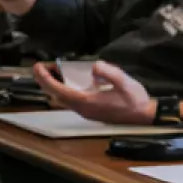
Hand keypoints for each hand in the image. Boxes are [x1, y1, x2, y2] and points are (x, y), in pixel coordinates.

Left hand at [32, 59, 155, 124]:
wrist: (144, 117)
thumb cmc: (135, 99)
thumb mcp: (125, 82)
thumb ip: (109, 72)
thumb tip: (94, 67)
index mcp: (87, 102)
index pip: (58, 90)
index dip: (45, 78)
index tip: (37, 66)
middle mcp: (82, 109)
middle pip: (55, 95)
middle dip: (45, 81)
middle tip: (43, 66)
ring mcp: (85, 111)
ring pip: (61, 99)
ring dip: (54, 85)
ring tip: (54, 71)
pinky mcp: (89, 111)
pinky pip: (70, 100)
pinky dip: (63, 89)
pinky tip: (68, 80)